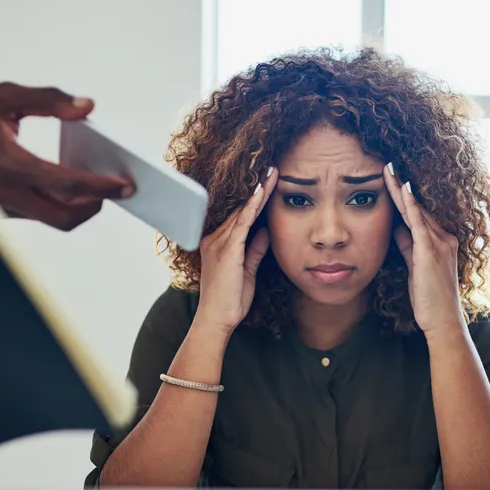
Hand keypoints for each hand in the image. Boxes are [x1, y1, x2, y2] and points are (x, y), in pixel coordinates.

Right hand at [0, 71, 134, 230]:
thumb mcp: (4, 96)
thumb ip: (48, 100)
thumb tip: (87, 107)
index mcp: (7, 164)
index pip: (66, 184)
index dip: (101, 187)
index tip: (125, 185)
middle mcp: (4, 194)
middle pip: (65, 218)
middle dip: (95, 206)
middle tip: (115, 188)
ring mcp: (0, 208)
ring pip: (51, 218)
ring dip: (77, 205)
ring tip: (96, 182)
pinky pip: (36, 213)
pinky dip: (57, 201)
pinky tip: (68, 181)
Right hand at [195, 168, 277, 333]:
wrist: (216, 319)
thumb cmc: (230, 300)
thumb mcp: (247, 271)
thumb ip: (255, 250)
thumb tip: (266, 231)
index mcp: (219, 244)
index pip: (240, 215)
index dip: (255, 199)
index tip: (269, 183)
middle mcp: (215, 239)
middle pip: (240, 208)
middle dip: (258, 189)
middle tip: (274, 169)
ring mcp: (218, 243)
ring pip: (242, 211)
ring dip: (259, 192)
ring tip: (273, 174)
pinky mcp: (226, 250)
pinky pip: (242, 223)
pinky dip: (252, 206)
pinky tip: (262, 192)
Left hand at [384, 164, 463, 335]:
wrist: (442, 320)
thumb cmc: (429, 299)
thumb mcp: (416, 267)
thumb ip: (409, 246)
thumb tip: (397, 229)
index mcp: (441, 242)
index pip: (418, 214)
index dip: (404, 197)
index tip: (392, 180)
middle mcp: (444, 238)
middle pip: (418, 207)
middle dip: (401, 186)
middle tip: (387, 165)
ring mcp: (440, 243)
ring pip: (417, 211)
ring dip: (402, 190)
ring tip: (388, 170)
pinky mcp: (431, 251)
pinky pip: (419, 223)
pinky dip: (411, 205)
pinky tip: (403, 189)